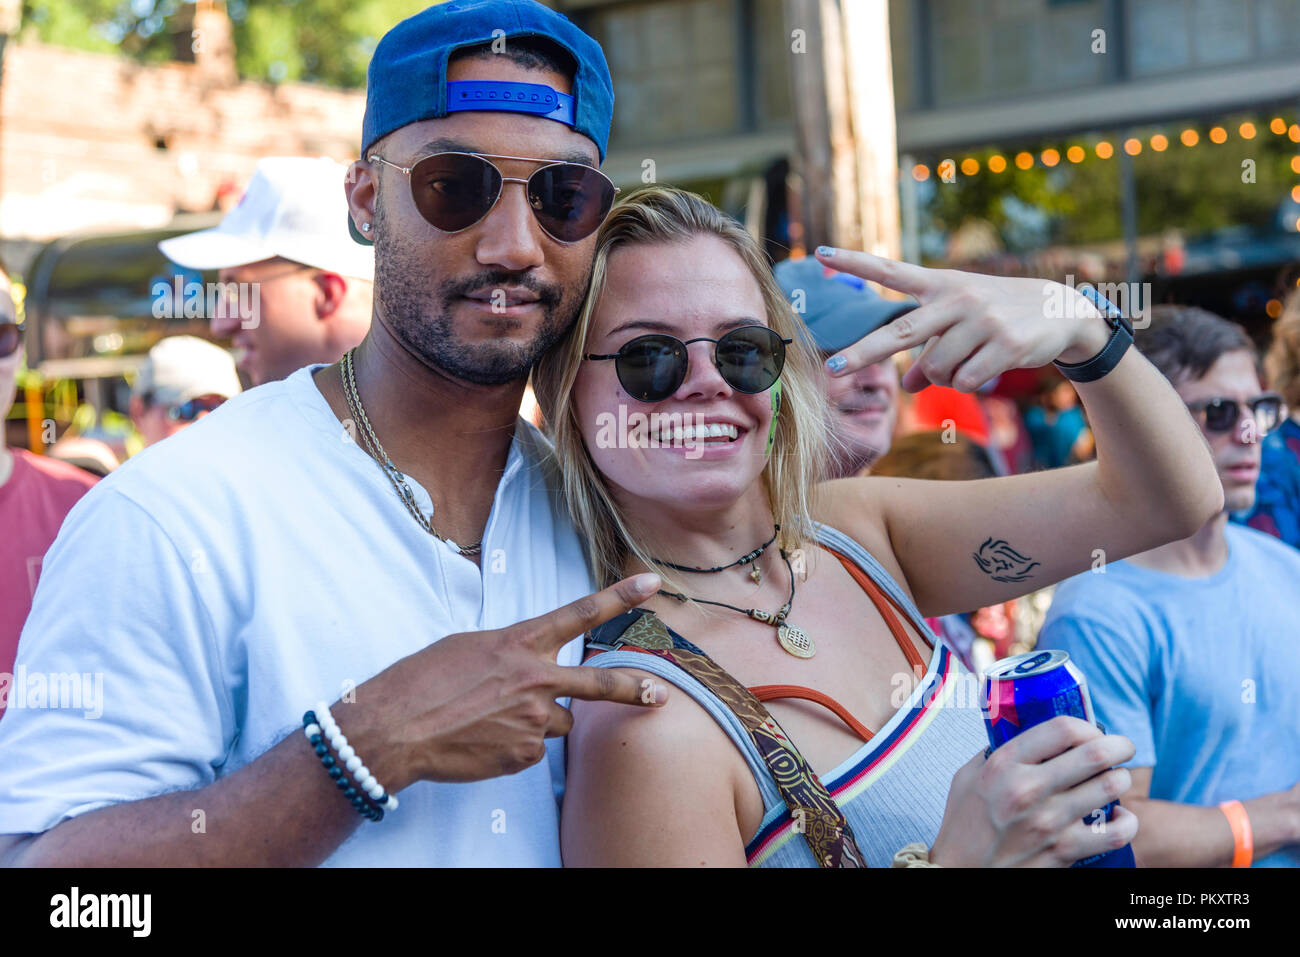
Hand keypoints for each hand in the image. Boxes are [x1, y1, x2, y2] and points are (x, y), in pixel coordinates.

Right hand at [345, 574, 667, 787]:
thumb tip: (531, 671)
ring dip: (536, 722)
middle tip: (659, 694)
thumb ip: (510, 654)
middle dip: (633, 688)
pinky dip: (514, 747)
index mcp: (519, 642)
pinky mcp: (524, 755)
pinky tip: (482, 742)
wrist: (394, 728)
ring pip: (557, 723)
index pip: (581, 613)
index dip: (621, 596)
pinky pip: (533, 750)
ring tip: (491, 720)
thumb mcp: (468, 648)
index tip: (652, 583)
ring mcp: (533, 719)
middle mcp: (535, 678)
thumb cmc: (421, 681)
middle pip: (599, 684)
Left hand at [814, 247, 1110, 391]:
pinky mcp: (1004, 344)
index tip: (819, 252)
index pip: (890, 270)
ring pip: (937, 370)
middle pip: (901, 334)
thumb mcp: (961, 323)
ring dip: (945, 378)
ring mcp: (981, 321)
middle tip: (832, 369)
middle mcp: (956, 299)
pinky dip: (969, 385)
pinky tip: (987, 369)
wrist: (1061, 312)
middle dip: (864, 353)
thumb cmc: (999, 316)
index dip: (854, 262)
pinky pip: (965, 382)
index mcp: (941, 286)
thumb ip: (929, 352)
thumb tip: (906, 388)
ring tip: (969, 362)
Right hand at [929, 716, 1138, 866]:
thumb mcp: (970, 774)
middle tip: (1122, 748)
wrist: (961, 869)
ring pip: (1110, 787)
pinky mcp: (1063, 851)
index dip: (1086, 725)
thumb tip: (1032, 735)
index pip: (1062, 729)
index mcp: (1005, 764)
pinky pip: (1115, 833)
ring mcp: (1049, 822)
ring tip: (1115, 779)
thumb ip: (999, 752)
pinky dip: (1126, 822)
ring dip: (1120, 779)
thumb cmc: (965, 822)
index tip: (1091, 732)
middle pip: (1094, 754)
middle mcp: (1029, 789)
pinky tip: (1119, 817)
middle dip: (1119, 746)